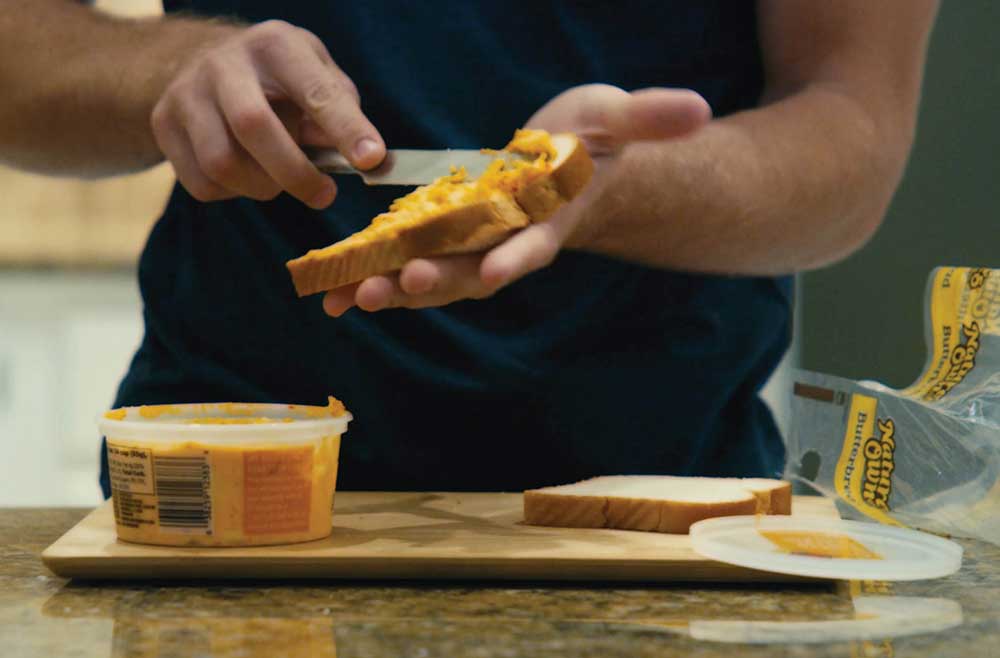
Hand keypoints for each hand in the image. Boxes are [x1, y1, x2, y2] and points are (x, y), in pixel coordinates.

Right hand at [150, 20, 383, 208]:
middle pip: (254, 126)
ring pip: (222, 163)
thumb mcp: (316, 76)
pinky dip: (234, 194)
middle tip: (324, 195)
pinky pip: (203, 184)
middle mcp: (224, 63)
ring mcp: (187, 92)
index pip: (315, 89)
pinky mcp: (164, 124)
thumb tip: (362, 156)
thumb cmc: (278, 80)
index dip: (346, 128)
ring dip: (263, 188)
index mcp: (276, 45)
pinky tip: (247, 175)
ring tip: (280, 180)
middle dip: (296, 173)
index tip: (371, 160)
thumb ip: (341, 111)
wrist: (202, 63)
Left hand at [322, 83, 709, 316]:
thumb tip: (701, 106)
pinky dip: (378, 277)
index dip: (516, 257)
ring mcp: (475, 245)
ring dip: (396, 288)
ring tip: (351, 297)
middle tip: (397, 287)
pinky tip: (337, 292)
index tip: (495, 273)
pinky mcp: (446, 239)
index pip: (535, 242)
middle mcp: (509, 241)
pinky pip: (410, 263)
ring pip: (435, 275)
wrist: (565, 172)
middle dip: (438, 280)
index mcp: (549, 216)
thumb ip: (650, 117)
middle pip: (473, 269)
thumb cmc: (591, 145)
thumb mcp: (617, 118)